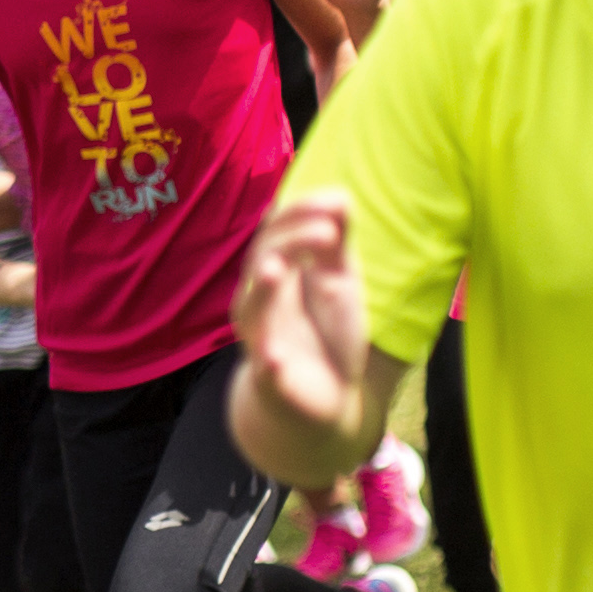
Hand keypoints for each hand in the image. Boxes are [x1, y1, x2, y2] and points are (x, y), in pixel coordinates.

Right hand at [234, 190, 371, 446]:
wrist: (326, 396)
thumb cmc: (327, 330)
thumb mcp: (339, 279)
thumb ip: (336, 242)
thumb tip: (340, 195)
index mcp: (277, 271)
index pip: (275, 230)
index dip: (300, 214)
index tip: (337, 204)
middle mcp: (260, 301)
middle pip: (262, 260)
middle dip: (291, 241)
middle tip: (328, 234)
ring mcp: (262, 339)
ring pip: (252, 310)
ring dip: (263, 291)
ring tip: (276, 271)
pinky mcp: (272, 380)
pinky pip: (265, 370)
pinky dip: (269, 363)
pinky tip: (275, 358)